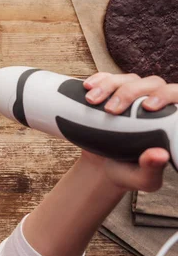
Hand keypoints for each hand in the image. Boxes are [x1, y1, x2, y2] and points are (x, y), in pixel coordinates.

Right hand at [81, 72, 172, 191]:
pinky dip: (97, 79)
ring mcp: (130, 96)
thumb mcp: (143, 178)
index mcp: (167, 119)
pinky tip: (86, 86)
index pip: (175, 95)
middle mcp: (152, 103)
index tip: (147, 107)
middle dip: (128, 92)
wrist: (102, 169)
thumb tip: (160, 154)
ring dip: (108, 85)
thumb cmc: (129, 173)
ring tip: (91, 100)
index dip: (165, 94)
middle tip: (110, 110)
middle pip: (148, 83)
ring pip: (126, 78)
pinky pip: (106, 77)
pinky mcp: (110, 93)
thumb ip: (152, 168)